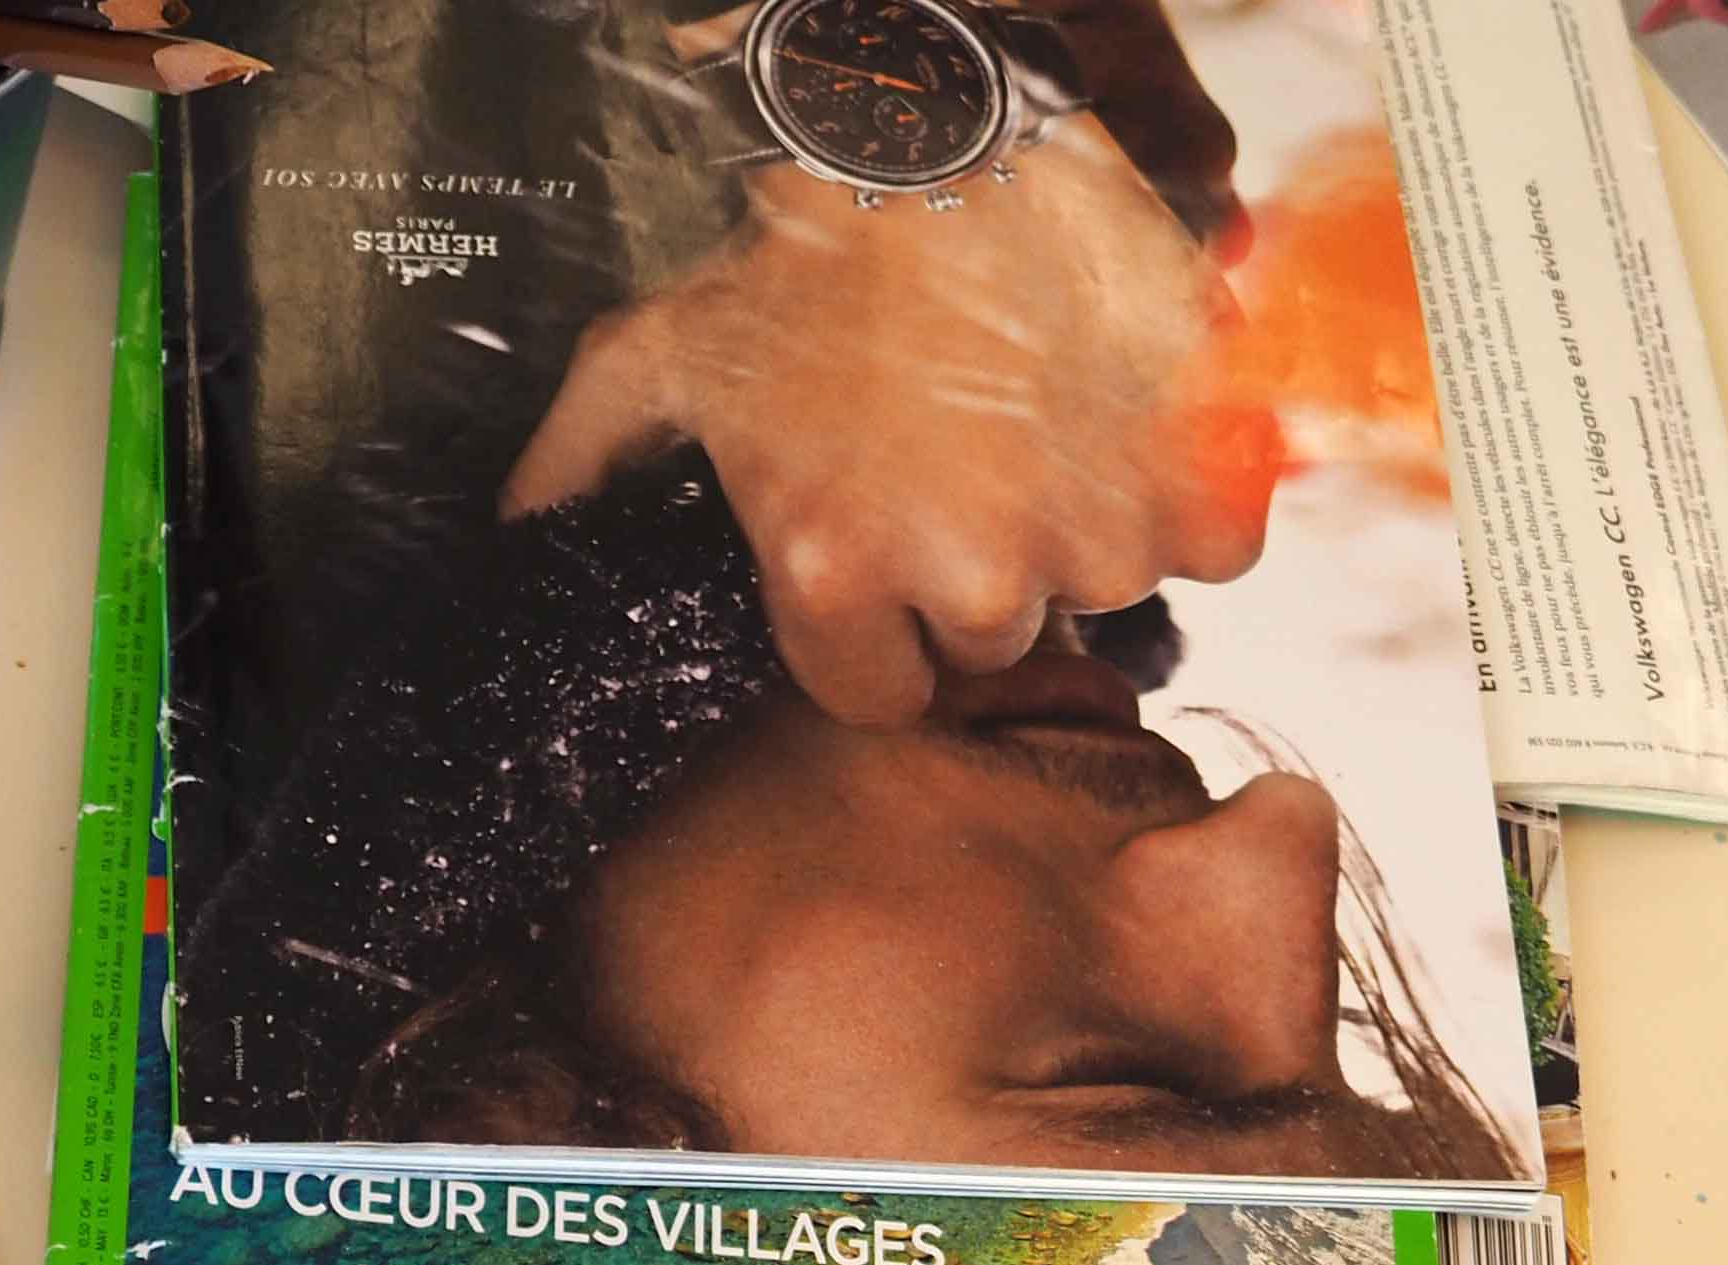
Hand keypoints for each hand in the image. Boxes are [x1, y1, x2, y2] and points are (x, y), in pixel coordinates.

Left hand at [501, 113, 1276, 725]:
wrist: (937, 106)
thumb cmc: (794, 225)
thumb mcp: (658, 347)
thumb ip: (587, 457)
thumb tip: (518, 531)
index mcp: (833, 567)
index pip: (877, 695)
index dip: (886, 634)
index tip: (895, 562)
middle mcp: (965, 574)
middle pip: (989, 640)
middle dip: (982, 565)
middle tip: (969, 457)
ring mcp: (1088, 534)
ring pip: (1100, 592)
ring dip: (1082, 526)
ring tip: (1043, 419)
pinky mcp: (1190, 479)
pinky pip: (1209, 549)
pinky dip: (1189, 494)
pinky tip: (1132, 422)